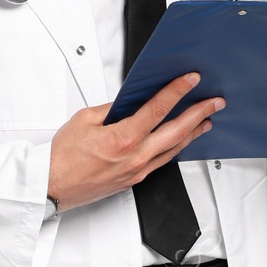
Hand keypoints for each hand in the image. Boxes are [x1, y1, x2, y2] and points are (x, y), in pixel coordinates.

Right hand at [47, 72, 222, 210]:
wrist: (52, 186)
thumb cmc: (62, 157)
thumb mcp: (84, 120)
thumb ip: (111, 109)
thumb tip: (128, 103)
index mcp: (123, 138)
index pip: (158, 109)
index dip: (177, 92)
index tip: (191, 80)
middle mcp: (135, 157)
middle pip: (176, 131)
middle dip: (198, 114)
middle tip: (214, 102)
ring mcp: (137, 171)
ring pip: (173, 150)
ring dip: (192, 133)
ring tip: (206, 121)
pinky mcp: (133, 180)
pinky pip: (161, 162)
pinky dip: (175, 149)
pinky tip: (181, 142)